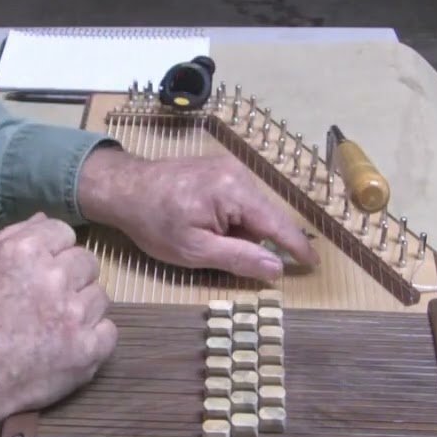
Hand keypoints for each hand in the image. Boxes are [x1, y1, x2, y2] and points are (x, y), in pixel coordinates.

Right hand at [0, 213, 115, 436]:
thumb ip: (11, 237)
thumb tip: (43, 220)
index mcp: (26, 252)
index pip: (64, 233)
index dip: (53, 251)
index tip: (40, 270)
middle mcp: (55, 278)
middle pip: (87, 262)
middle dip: (70, 276)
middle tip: (47, 299)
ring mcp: (74, 316)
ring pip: (100, 296)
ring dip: (82, 307)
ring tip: (54, 325)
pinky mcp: (87, 350)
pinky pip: (108, 331)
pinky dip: (93, 337)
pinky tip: (68, 344)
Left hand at [77, 148, 319, 281]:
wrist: (122, 188)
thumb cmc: (153, 222)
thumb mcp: (195, 250)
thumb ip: (240, 259)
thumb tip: (277, 269)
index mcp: (235, 191)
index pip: (277, 224)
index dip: (297, 246)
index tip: (314, 264)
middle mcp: (238, 173)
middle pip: (264, 217)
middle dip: (250, 240)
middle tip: (215, 251)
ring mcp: (228, 168)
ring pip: (251, 211)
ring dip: (237, 231)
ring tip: (201, 236)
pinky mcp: (218, 169)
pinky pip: (237, 201)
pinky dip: (229, 219)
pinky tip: (202, 224)